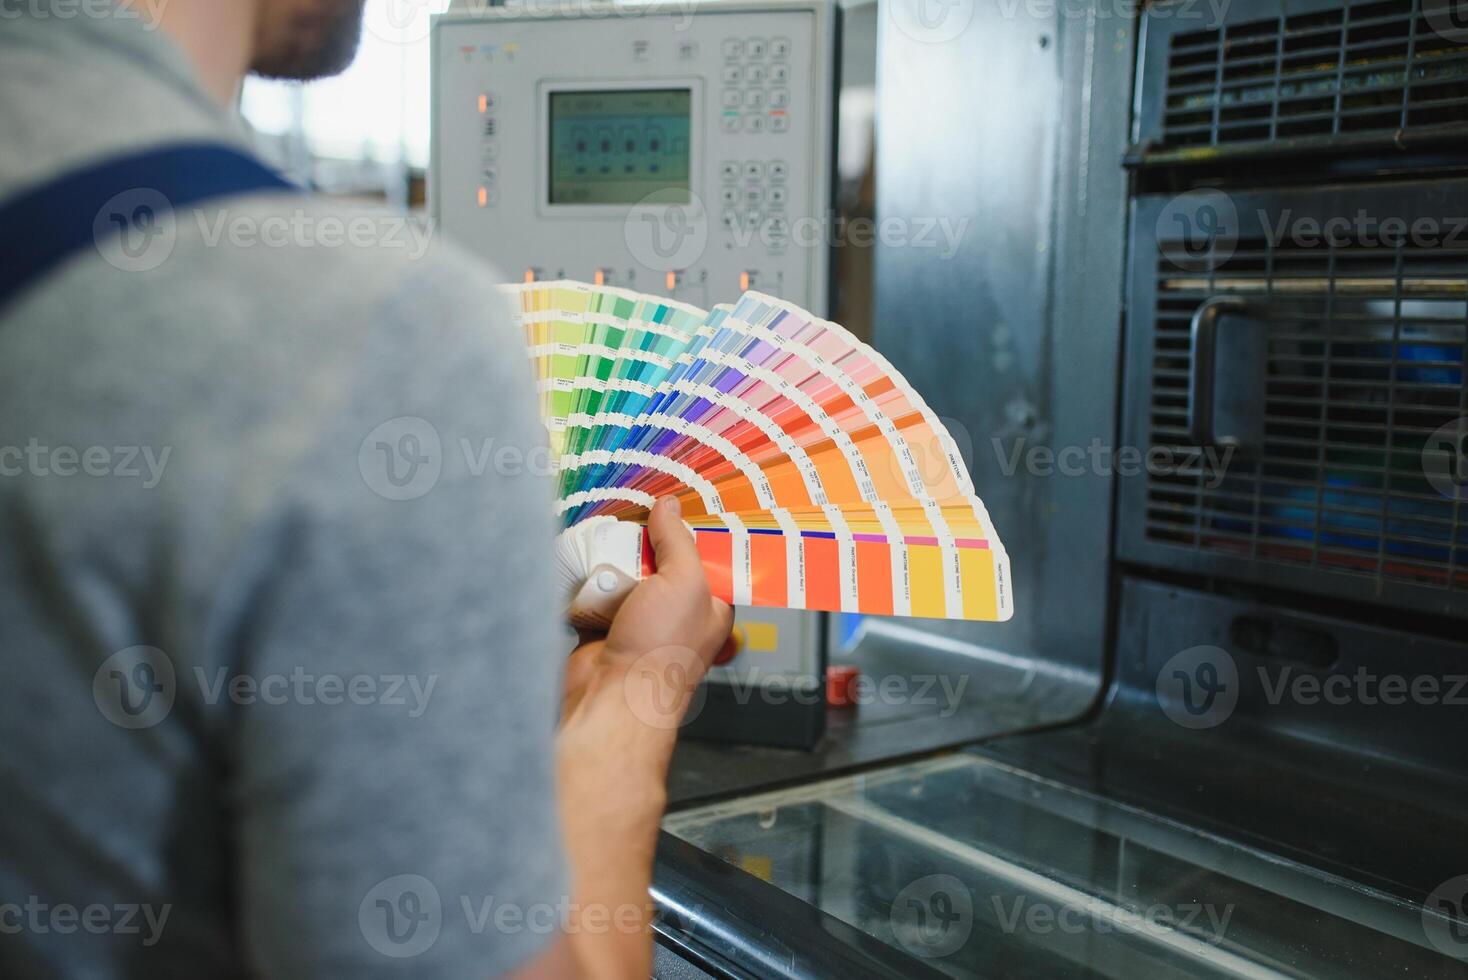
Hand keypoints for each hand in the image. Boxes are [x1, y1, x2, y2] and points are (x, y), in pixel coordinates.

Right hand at [562, 497, 733, 722]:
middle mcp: (676, 612)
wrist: (612, 695)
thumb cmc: (663, 651)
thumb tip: (669, 506)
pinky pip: (596, 590)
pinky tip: (588, 566)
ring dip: (615, 560)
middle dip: (647, 541)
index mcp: (711, 605)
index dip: (695, 531)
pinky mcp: (604, 625)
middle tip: (635, 513)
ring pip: (626, 572)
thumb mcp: (684, 581)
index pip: (708, 557)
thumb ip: (677, 539)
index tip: (679, 502)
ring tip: (608, 538)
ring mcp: (639, 619)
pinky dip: (590, 580)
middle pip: (661, 559)